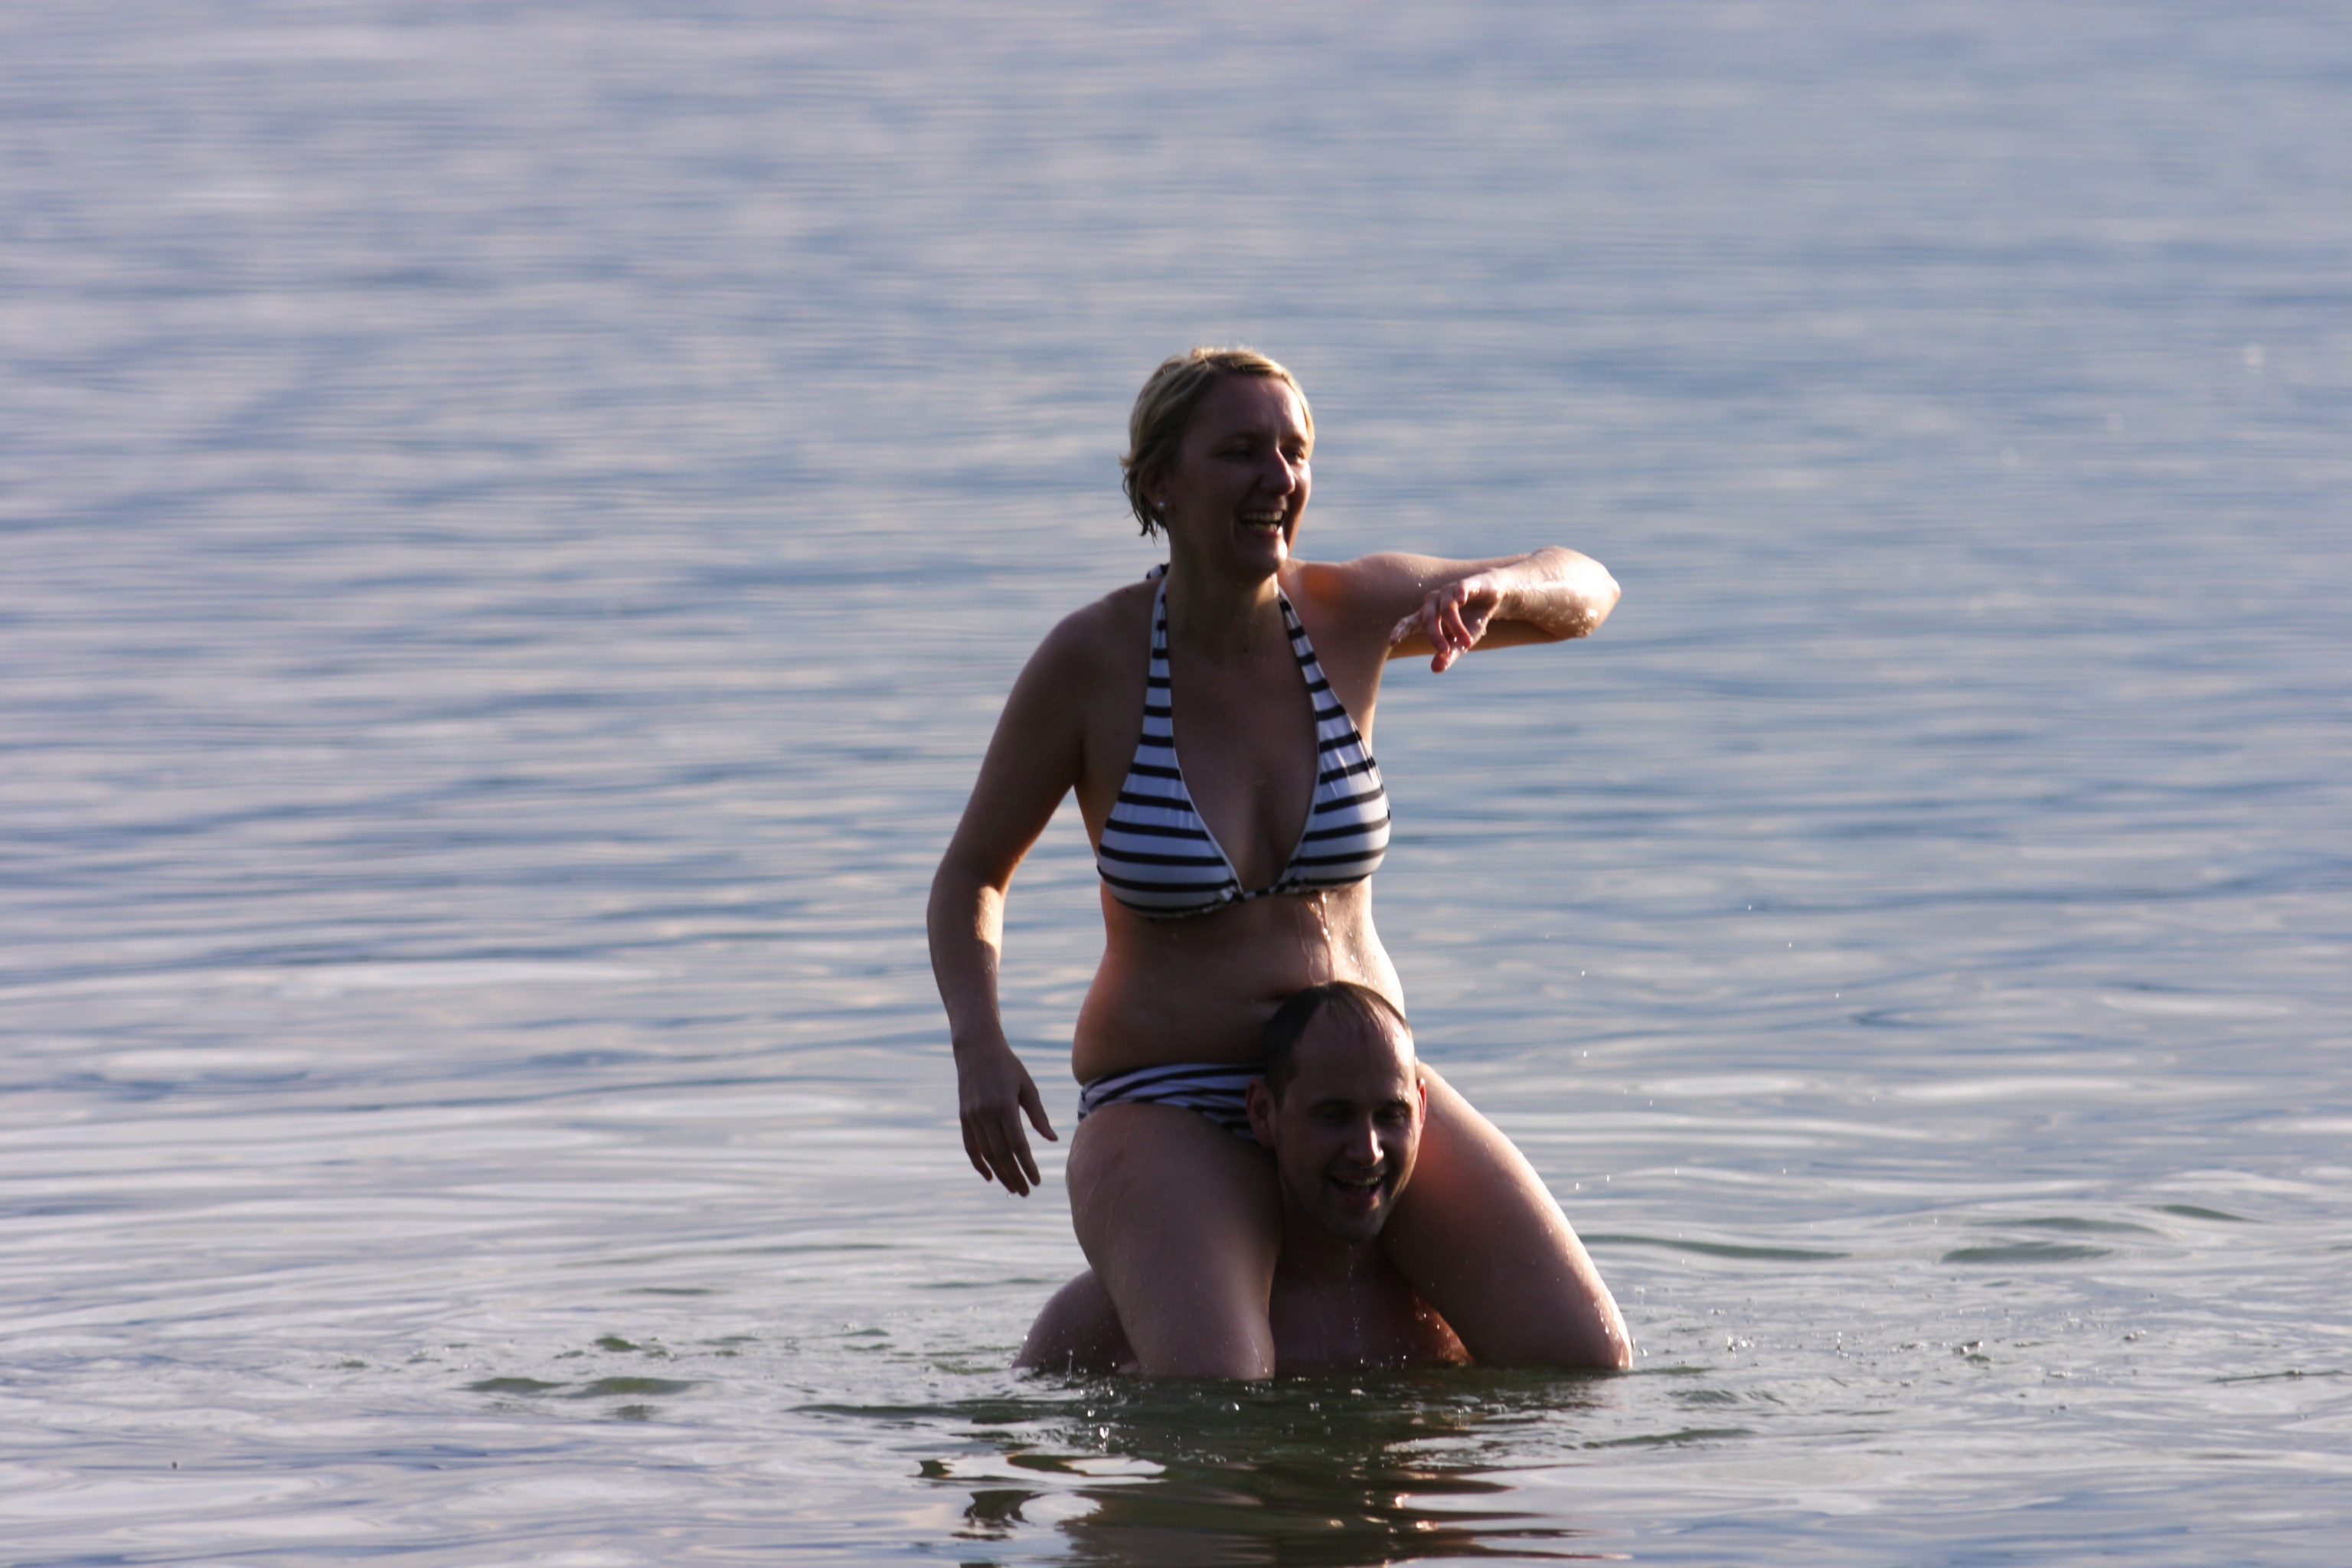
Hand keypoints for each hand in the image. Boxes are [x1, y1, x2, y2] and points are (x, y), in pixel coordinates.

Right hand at [956, 1038, 1056, 1195]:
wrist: (977, 1049)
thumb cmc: (1009, 1066)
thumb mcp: (1027, 1086)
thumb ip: (1038, 1115)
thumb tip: (1052, 1140)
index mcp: (1004, 1105)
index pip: (1018, 1144)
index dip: (1028, 1165)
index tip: (1038, 1180)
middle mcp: (985, 1113)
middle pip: (1001, 1154)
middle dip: (1015, 1176)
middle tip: (1026, 1192)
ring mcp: (972, 1116)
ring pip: (986, 1154)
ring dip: (999, 1174)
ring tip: (1013, 1188)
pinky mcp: (964, 1117)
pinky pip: (970, 1146)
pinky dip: (979, 1163)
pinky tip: (990, 1177)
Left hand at [1389, 572, 1501, 672]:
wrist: (1494, 597)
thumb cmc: (1472, 620)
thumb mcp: (1462, 641)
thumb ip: (1448, 655)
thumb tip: (1435, 670)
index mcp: (1428, 616)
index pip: (1409, 622)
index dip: (1400, 630)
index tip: (1392, 641)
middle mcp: (1434, 602)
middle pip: (1428, 619)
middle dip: (1436, 637)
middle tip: (1444, 652)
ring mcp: (1448, 591)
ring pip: (1446, 609)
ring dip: (1456, 627)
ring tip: (1468, 643)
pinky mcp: (1466, 584)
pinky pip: (1459, 587)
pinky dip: (1460, 593)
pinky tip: (1461, 600)